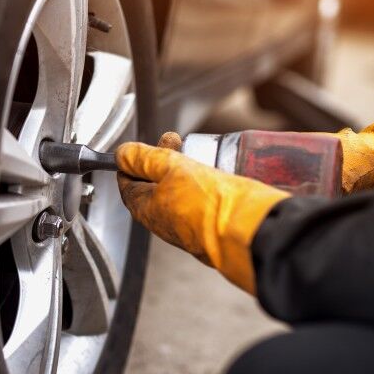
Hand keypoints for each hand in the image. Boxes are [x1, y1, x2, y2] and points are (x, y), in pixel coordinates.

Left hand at [116, 133, 289, 292]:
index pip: (127, 185)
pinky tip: (214, 173)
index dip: (130, 163)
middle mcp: (165, 223)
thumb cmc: (210, 205)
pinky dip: (200, 185)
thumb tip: (123, 154)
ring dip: (182, 170)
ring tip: (196, 152)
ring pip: (178, 194)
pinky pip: (199, 203)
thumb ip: (144, 159)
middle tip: (172, 140)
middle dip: (160, 160)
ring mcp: (189, 228)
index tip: (136, 149)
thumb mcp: (171, 168)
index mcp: (147, 211)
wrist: (250, 233)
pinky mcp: (212, 228)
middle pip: (154, 187)